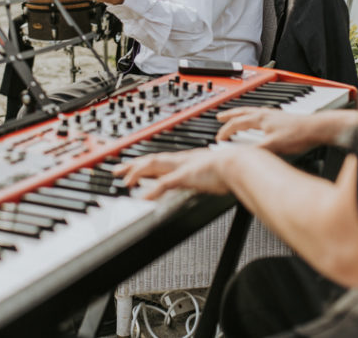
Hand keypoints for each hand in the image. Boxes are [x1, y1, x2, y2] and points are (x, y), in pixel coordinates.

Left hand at [112, 148, 239, 199]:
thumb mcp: (212, 172)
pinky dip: (153, 190)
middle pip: (150, 161)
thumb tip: (203, 183)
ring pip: (153, 167)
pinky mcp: (187, 175)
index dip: (143, 163)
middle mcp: (181, 160)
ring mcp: (182, 167)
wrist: (241, 163)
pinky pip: (165, 183)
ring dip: (137, 174)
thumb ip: (204, 178)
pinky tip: (144, 198)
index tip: (130, 167)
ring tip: (124, 182)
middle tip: (116, 171)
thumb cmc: (232, 168)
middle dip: (132, 166)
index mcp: (186, 160)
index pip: (159, 160)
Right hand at [216, 108, 320, 154]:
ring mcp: (272, 114)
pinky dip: (251, 116)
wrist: (316, 128)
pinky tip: (256, 121)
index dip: (226, 132)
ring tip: (234, 116)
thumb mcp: (275, 145)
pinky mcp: (279, 117)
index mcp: (260, 118)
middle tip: (219, 117)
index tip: (218, 139)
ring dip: (239, 113)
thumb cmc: (298, 135)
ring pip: (250, 111)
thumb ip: (257, 150)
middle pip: (241, 112)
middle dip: (229, 115)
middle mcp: (265, 113)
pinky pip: (258, 114)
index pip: (237, 123)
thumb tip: (242, 155)